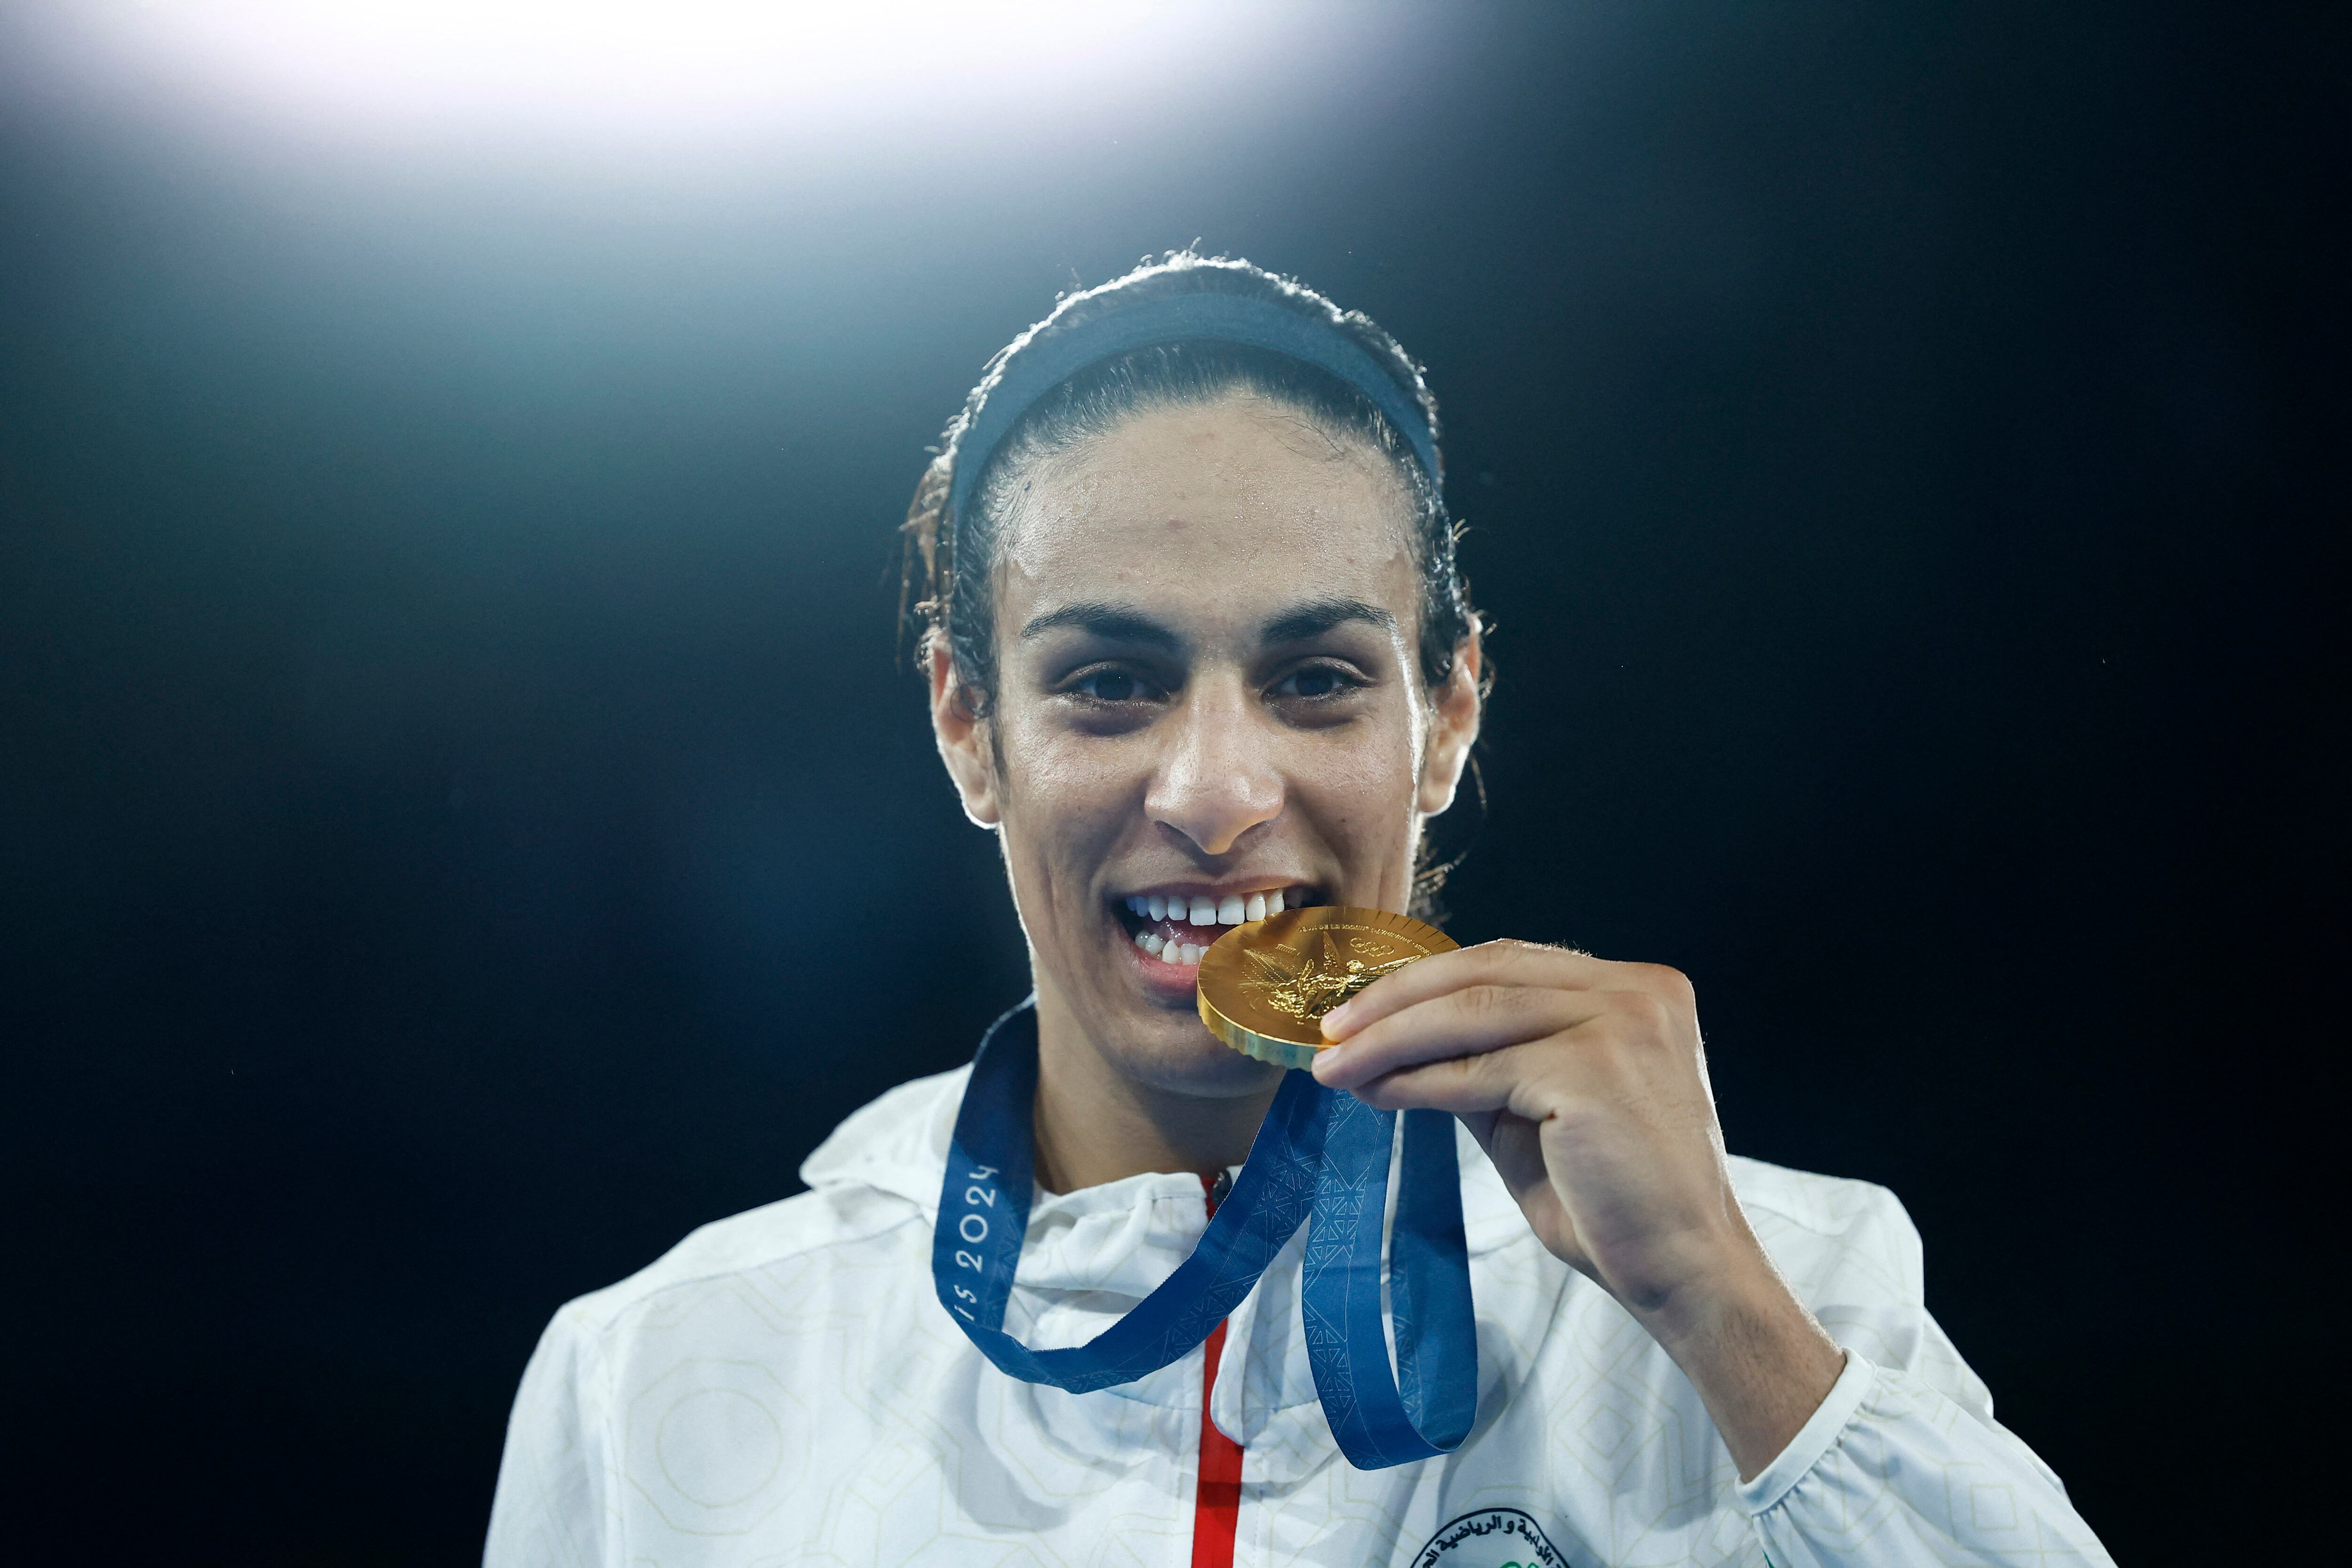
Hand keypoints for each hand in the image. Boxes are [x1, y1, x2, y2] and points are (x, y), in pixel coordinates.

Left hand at [1311, 940, 1842, 1476]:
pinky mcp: (1593, 1070)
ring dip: (1390, 1039)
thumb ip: (1489, 1064)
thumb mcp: (1541, 1112)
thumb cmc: (1614, 1204)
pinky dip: (1417, 1079)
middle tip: (1329, 1029)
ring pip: (1473, 1013)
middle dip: (1396, 998)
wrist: (1685, 1273)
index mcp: (1638, 990)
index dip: (1429, 980)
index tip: (1363, 1009)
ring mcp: (1621, 1023)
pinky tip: (1376, 1094)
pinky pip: (1480, 1069)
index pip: (1511, 961)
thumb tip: (1399, 1041)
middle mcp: (1638, 991)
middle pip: (1487, 971)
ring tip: (1333, 1065)